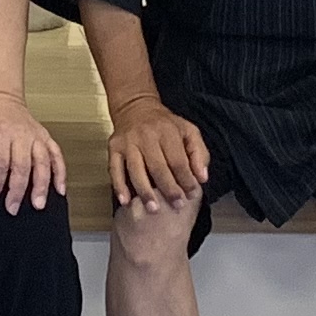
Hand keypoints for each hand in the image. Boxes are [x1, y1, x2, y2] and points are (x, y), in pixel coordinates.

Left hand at [0, 88, 63, 212]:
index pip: (0, 164)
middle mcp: (20, 134)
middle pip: (22, 166)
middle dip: (18, 191)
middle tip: (13, 208)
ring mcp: (35, 136)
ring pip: (43, 163)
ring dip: (42, 185)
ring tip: (38, 204)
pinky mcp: (45, 137)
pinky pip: (57, 155)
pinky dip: (61, 173)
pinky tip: (60, 189)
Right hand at [104, 98, 210, 212]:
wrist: (135, 107)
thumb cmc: (164, 124)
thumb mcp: (188, 131)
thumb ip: (199, 152)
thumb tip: (202, 177)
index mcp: (167, 132)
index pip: (178, 161)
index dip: (186, 180)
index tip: (192, 194)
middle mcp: (146, 136)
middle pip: (158, 167)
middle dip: (168, 189)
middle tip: (176, 206)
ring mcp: (128, 142)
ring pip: (136, 170)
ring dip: (145, 191)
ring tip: (153, 209)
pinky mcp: (114, 148)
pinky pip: (114, 169)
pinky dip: (119, 186)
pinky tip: (125, 200)